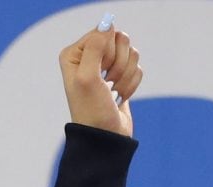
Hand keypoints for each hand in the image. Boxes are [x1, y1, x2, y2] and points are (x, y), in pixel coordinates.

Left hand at [59, 21, 141, 137]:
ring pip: (131, 52)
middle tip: (107, 83)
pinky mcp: (120, 76)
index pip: (103, 32)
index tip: (101, 73)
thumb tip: (108, 22)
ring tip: (113, 92)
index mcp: (74, 54)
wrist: (105, 138)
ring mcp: (105, 66)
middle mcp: (88, 57)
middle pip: (120, 39)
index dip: (108, 52)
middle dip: (119, 64)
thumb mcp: (87, 78)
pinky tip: (120, 97)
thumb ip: (94, 46)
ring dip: (126, 75)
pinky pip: (137, 66)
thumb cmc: (92, 112)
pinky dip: (132, 84)